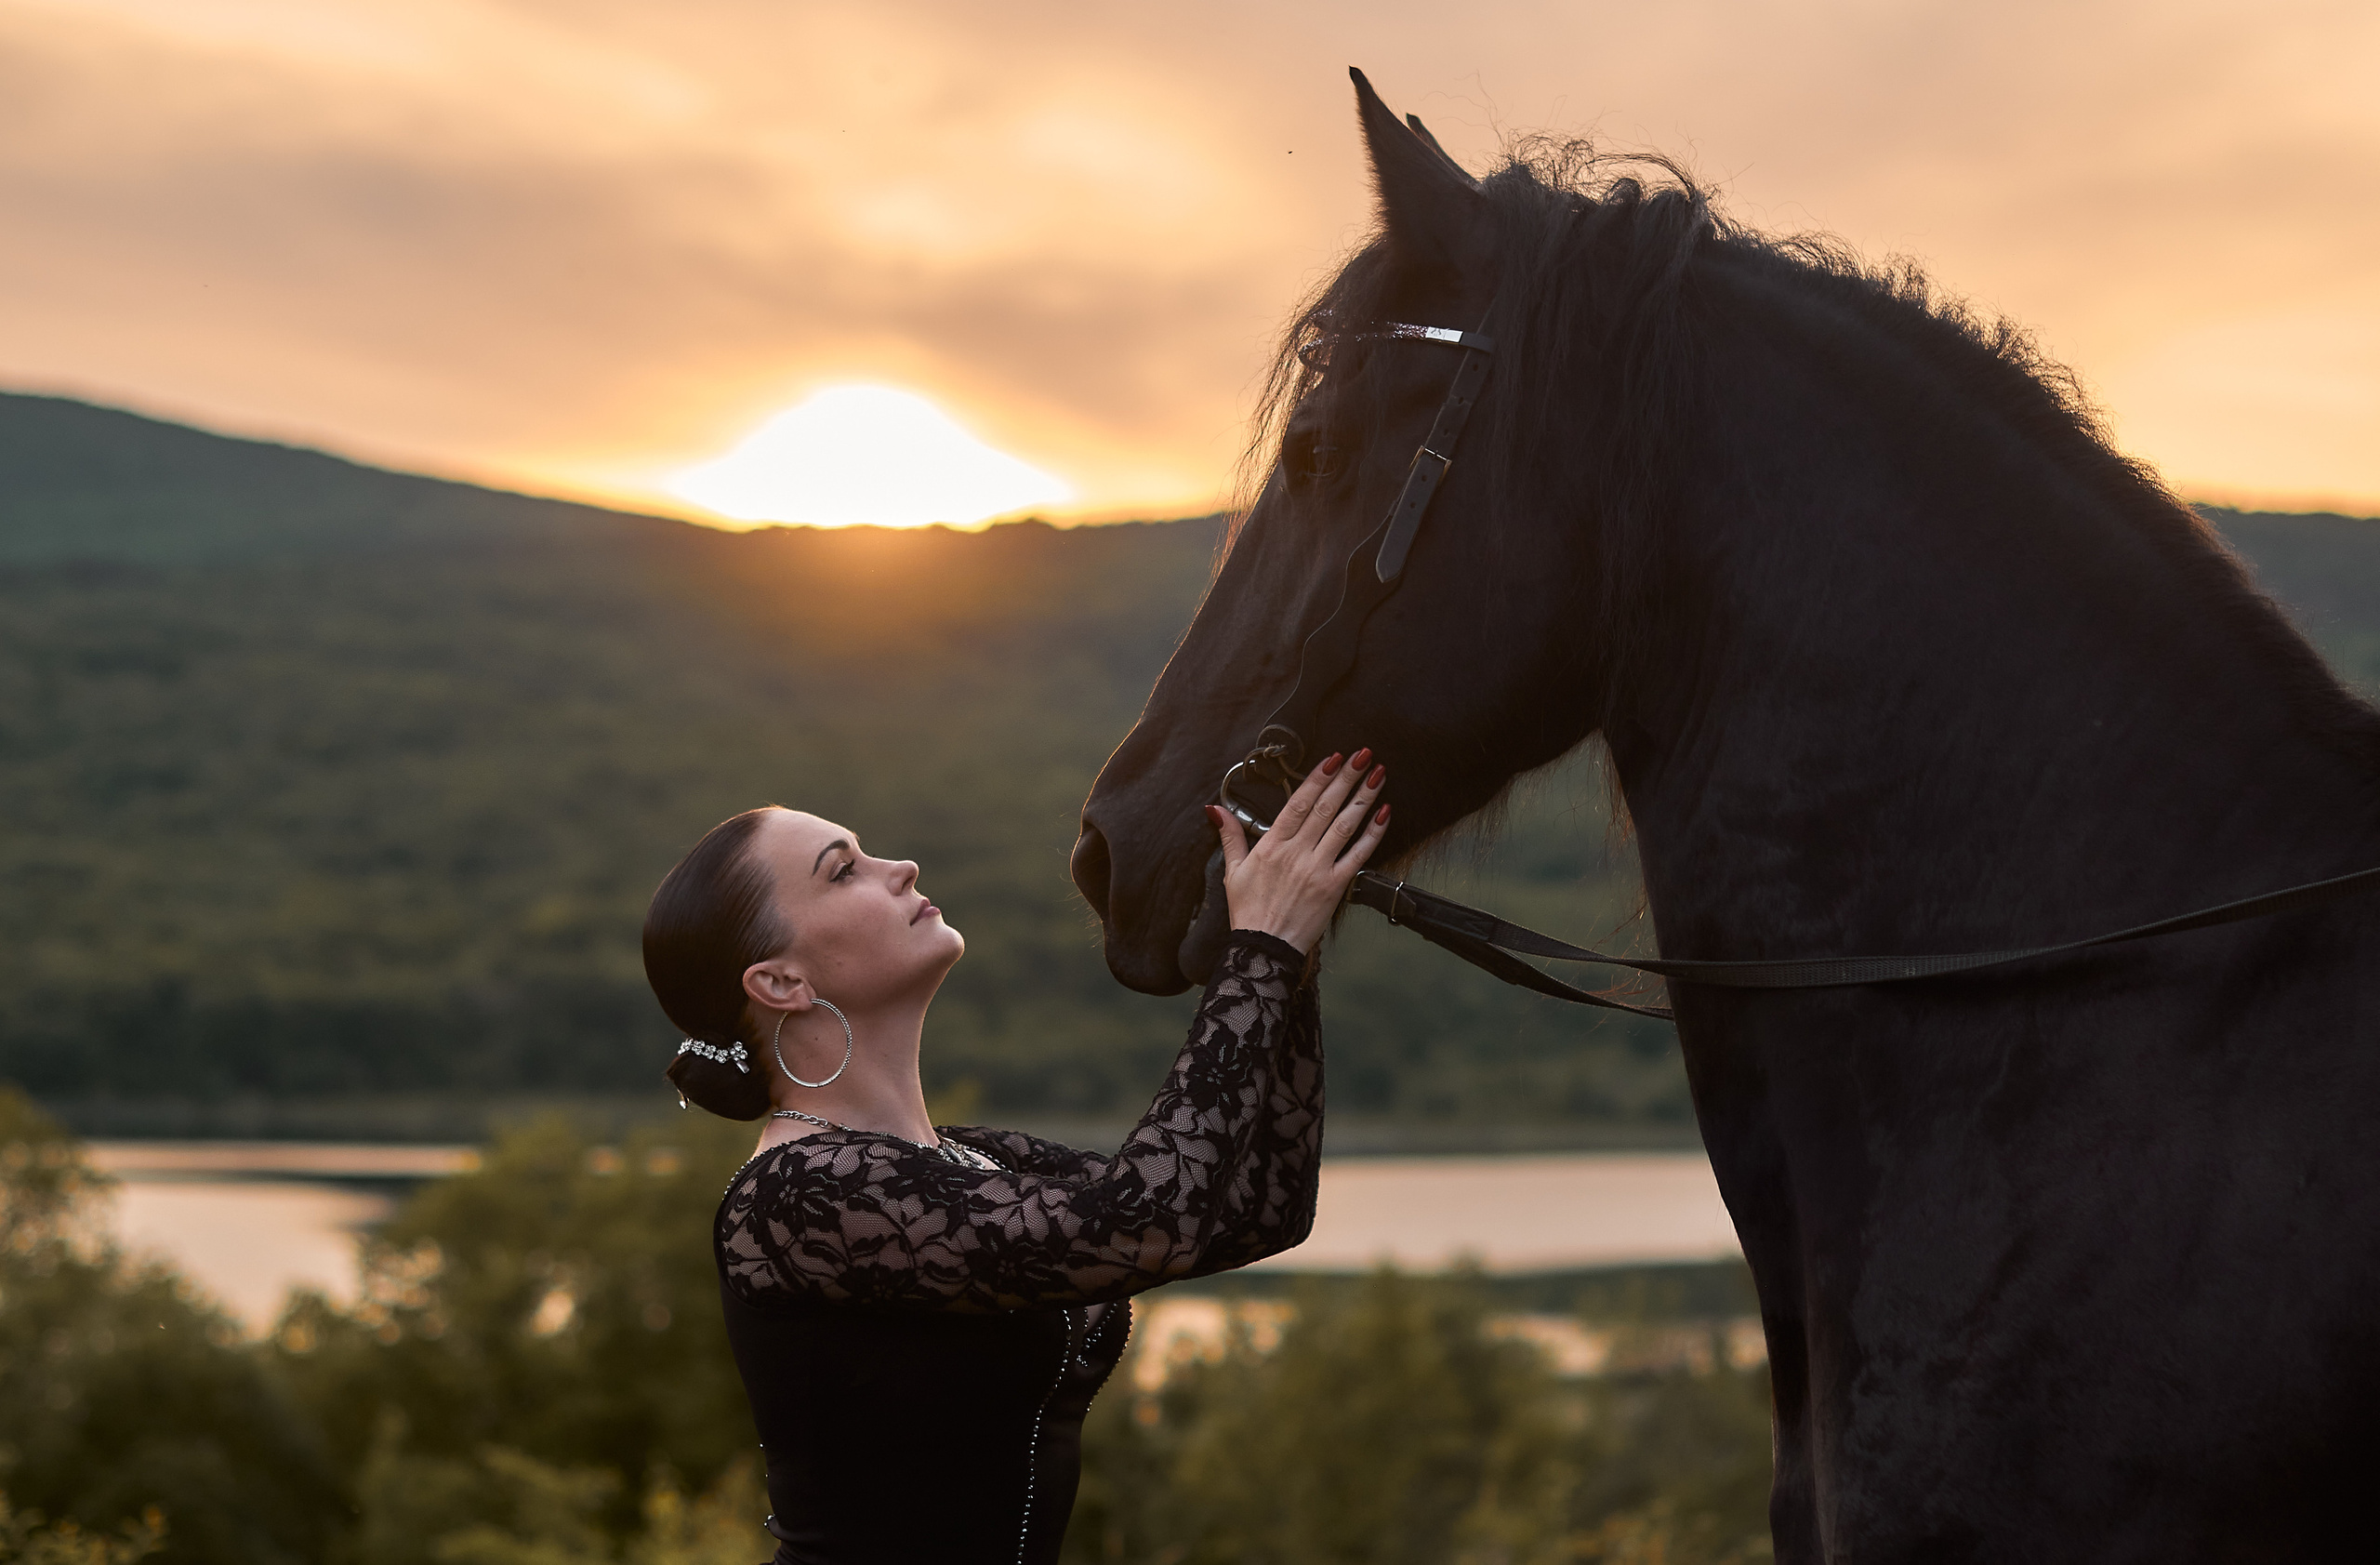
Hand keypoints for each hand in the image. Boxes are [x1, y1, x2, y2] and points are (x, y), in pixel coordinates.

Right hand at [1206, 749, 1389, 954]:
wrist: (1264, 949)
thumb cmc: (1249, 911)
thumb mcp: (1232, 871)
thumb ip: (1230, 835)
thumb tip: (1215, 809)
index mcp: (1272, 846)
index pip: (1298, 803)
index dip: (1318, 778)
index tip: (1334, 758)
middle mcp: (1297, 853)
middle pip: (1326, 807)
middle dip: (1347, 778)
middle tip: (1364, 756)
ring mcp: (1318, 869)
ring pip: (1345, 826)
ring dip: (1364, 798)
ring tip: (1378, 775)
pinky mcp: (1335, 888)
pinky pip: (1359, 855)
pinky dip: (1374, 834)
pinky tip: (1385, 814)